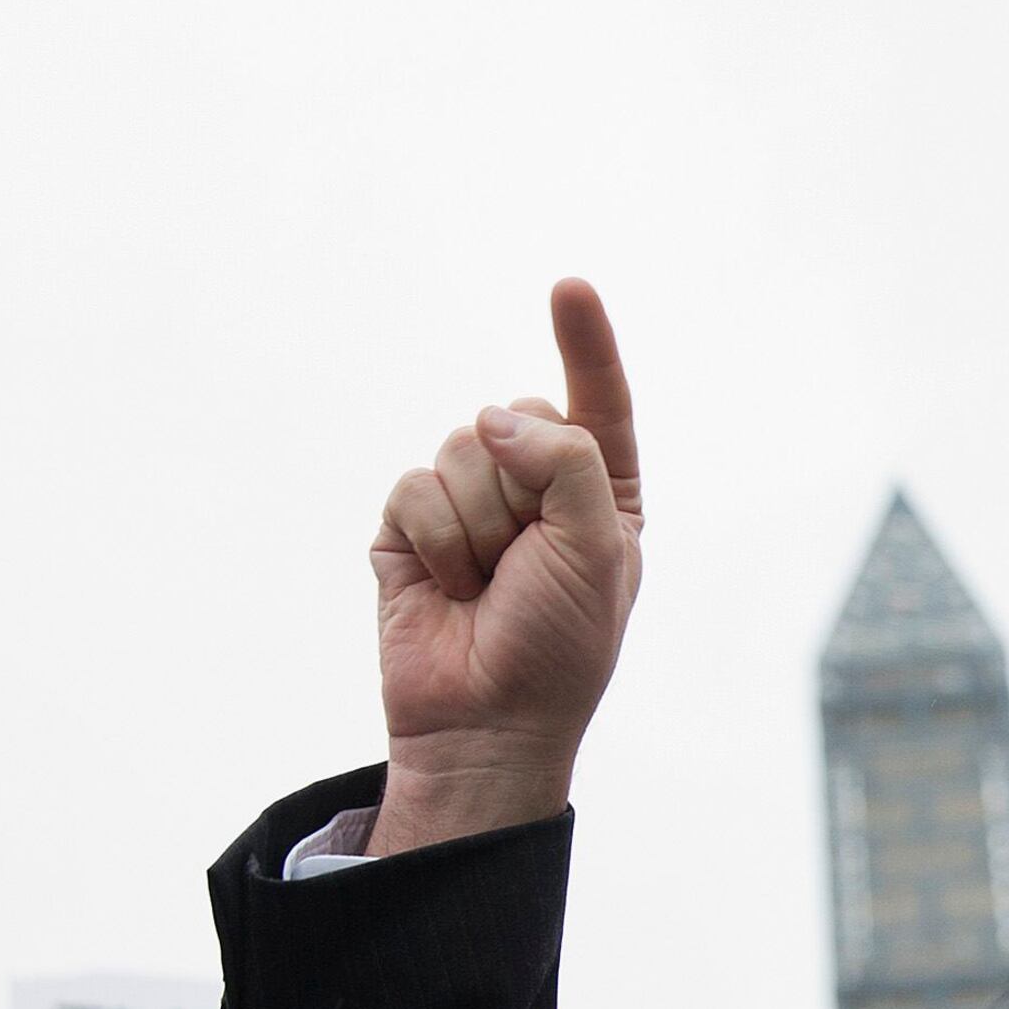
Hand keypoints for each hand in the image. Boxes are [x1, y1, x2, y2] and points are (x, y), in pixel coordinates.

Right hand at [369, 278, 645, 853]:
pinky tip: (446, 588)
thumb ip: (566, 460)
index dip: (585, 345)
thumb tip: (491, 417)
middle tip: (527, 564)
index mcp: (599, 495)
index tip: (569, 286)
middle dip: (522, 488)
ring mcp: (469, 505)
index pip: (596, 404)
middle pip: (516, 416)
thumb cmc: (558, 646)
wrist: (487, 722)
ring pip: (460, 448)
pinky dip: (435, 540)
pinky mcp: (410, 527)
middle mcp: (534, 489)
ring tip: (487, 585)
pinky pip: (413, 488)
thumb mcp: (597, 549)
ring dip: (478, 524)